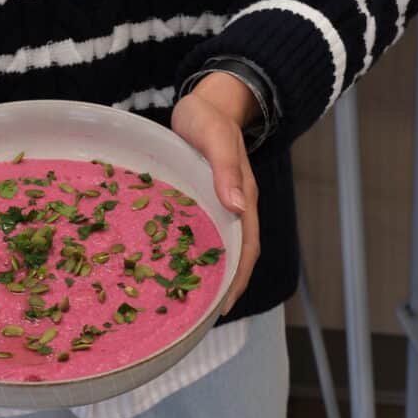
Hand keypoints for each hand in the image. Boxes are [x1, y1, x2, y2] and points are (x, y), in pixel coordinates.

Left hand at [171, 72, 260, 314]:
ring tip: (187, 301)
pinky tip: (170, 265)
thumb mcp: (216, 137)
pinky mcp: (199, 198)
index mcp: (243, 197)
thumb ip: (226, 170)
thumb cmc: (208, 118)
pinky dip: (190, 252)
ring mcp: (216, 203)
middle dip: (223, 286)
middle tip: (201, 316)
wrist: (205, 101)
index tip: (224, 305)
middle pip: (234, 255)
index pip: (247, 246)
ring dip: (207, 273)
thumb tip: (239, 208)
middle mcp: (233, 206)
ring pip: (216, 246)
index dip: (238, 277)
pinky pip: (198, 231)